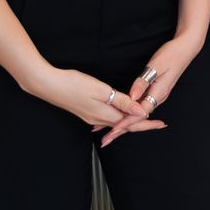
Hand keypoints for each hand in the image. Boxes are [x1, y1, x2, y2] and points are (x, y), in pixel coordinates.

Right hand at [23, 64, 158, 135]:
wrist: (47, 84)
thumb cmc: (73, 84)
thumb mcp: (102, 91)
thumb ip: (122, 101)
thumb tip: (141, 111)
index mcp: (104, 115)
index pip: (131, 124)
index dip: (147, 123)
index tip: (161, 124)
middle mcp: (98, 119)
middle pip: (125, 125)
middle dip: (142, 124)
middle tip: (158, 122)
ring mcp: (90, 116)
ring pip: (116, 121)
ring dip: (130, 121)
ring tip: (144, 118)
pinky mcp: (85, 111)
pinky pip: (107, 118)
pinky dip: (118, 117)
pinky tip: (120, 115)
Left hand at [99, 32, 203, 147]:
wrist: (187, 48)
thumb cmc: (172, 54)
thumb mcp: (155, 66)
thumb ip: (143, 82)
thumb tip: (131, 97)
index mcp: (159, 93)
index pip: (139, 113)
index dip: (125, 122)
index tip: (113, 130)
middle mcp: (159, 97)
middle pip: (138, 118)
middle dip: (122, 129)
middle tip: (106, 140)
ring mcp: (158, 95)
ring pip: (139, 113)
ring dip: (124, 123)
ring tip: (109, 131)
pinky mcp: (156, 92)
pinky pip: (141, 106)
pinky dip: (130, 113)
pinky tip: (122, 115)